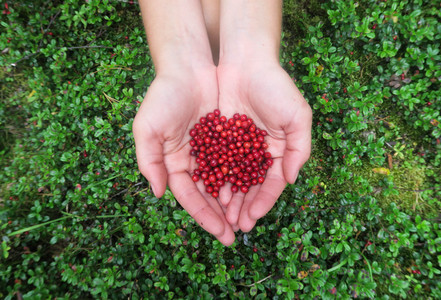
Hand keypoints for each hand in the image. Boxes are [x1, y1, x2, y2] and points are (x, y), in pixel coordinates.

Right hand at [133, 66, 235, 245]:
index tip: (220, 233)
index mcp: (173, 164)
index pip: (189, 197)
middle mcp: (193, 161)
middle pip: (208, 196)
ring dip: (236, 202)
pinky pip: (239, 162)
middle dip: (221, 216)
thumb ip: (148, 161)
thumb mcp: (147, 127)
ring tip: (248, 220)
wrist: (188, 66)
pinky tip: (256, 191)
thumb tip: (159, 193)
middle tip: (236, 236)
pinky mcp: (228, 139)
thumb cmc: (163, 96)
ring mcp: (211, 151)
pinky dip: (245, 177)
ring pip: (225, 183)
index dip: (203, 216)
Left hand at [217, 62, 311, 231]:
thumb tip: (291, 180)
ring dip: (229, 199)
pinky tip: (209, 193)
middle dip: (244, 207)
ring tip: (223, 216)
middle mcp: (258, 153)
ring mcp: (238, 147)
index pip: (272, 184)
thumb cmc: (276, 87)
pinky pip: (217, 164)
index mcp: (278, 151)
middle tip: (236, 226)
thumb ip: (299, 149)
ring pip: (233, 180)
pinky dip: (215, 179)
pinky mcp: (220, 139)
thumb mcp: (297, 116)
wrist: (246, 61)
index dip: (264, 202)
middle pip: (251, 187)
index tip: (253, 218)